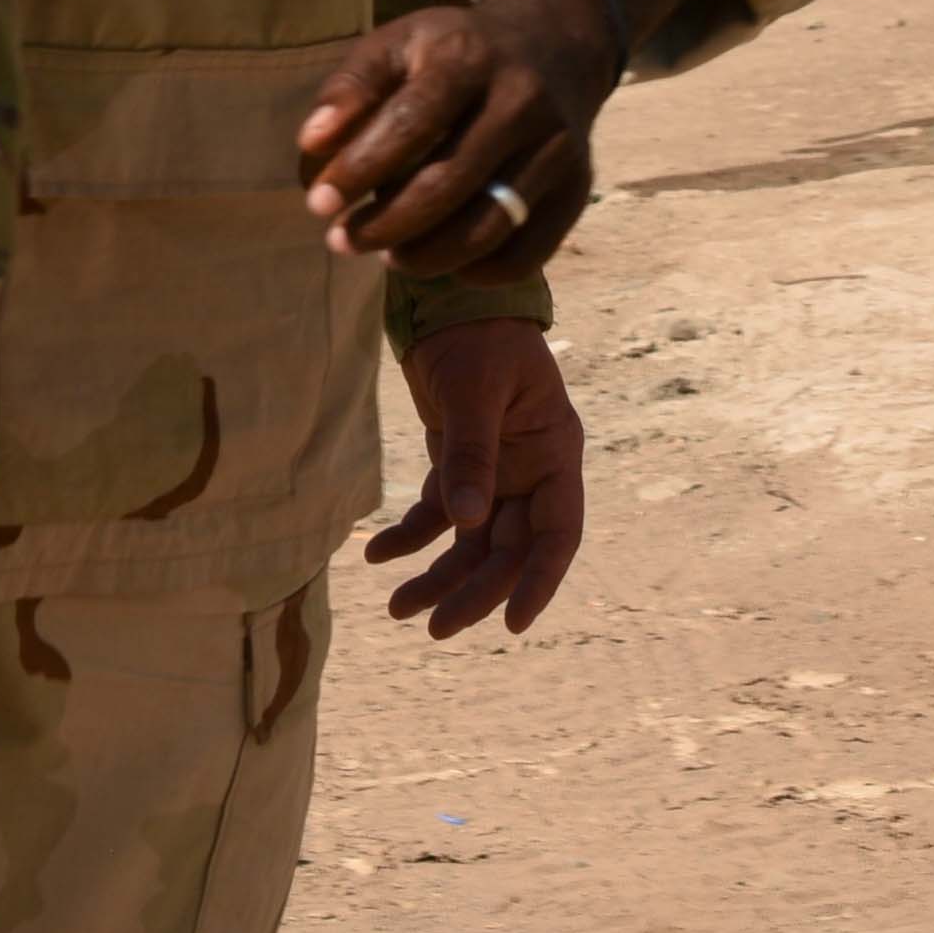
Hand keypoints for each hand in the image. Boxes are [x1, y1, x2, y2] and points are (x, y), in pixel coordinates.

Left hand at [295, 0, 610, 270]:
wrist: (553, 46)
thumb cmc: (454, 54)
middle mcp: (522, 101)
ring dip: (426, 257)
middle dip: (385, 225)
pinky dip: (480, 271)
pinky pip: (528, 253)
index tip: (318, 203)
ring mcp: (557, 147)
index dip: (360, 170)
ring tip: (388, 256)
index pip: (411, 123)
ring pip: (488, 227)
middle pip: (448, 184)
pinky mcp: (578, 187)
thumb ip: (350, 86)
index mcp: (468, 58)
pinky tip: (446, 261)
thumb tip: (312, 144)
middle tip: (342, 241)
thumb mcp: (398, 44)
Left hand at [367, 317, 586, 638]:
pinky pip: (436, 516)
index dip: (539, 582)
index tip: (512, 624)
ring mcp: (495, 474)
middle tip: (435, 629)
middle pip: (508, 550)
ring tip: (398, 609)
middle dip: (474, 591)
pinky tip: (377, 555)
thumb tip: (465, 522)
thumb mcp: (475, 394)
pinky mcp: (458, 467)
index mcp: (554, 455)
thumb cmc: (479, 338)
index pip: (556, 534)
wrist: (453, 303)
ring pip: (472, 543)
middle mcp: (530, 473)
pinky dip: (410, 537)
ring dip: (439, 577)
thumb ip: (470, 455)